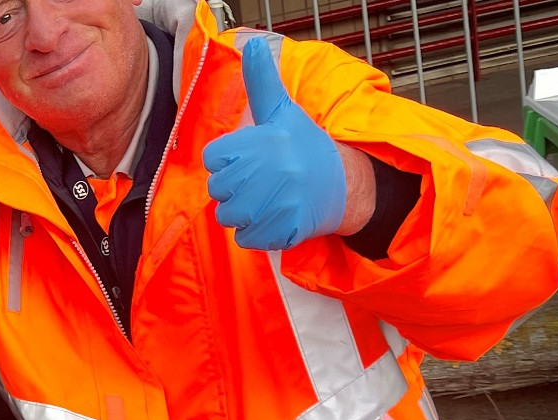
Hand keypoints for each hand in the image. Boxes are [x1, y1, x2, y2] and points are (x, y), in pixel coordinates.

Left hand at [202, 37, 348, 251]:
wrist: (343, 185)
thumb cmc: (305, 147)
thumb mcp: (282, 112)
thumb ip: (261, 82)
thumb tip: (251, 43)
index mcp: (262, 142)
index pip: (213, 159)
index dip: (229, 161)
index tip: (253, 158)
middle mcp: (268, 172)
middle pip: (217, 190)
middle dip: (235, 188)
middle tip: (264, 180)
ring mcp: (275, 204)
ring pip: (228, 216)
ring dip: (244, 212)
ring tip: (271, 198)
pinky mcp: (280, 231)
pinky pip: (244, 238)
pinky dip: (257, 232)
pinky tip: (277, 216)